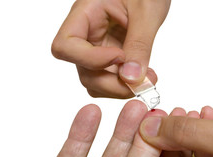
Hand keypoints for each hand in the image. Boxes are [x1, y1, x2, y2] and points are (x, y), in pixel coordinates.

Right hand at [51, 0, 170, 97]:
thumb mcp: (147, 11)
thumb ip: (139, 44)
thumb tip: (131, 78)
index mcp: (85, 14)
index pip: (65, 46)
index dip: (90, 59)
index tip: (120, 56)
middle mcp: (86, 34)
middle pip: (83, 70)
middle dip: (111, 83)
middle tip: (140, 84)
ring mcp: (97, 48)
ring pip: (94, 81)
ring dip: (118, 88)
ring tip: (146, 81)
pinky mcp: (109, 58)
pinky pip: (108, 80)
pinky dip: (124, 86)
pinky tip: (143, 78)